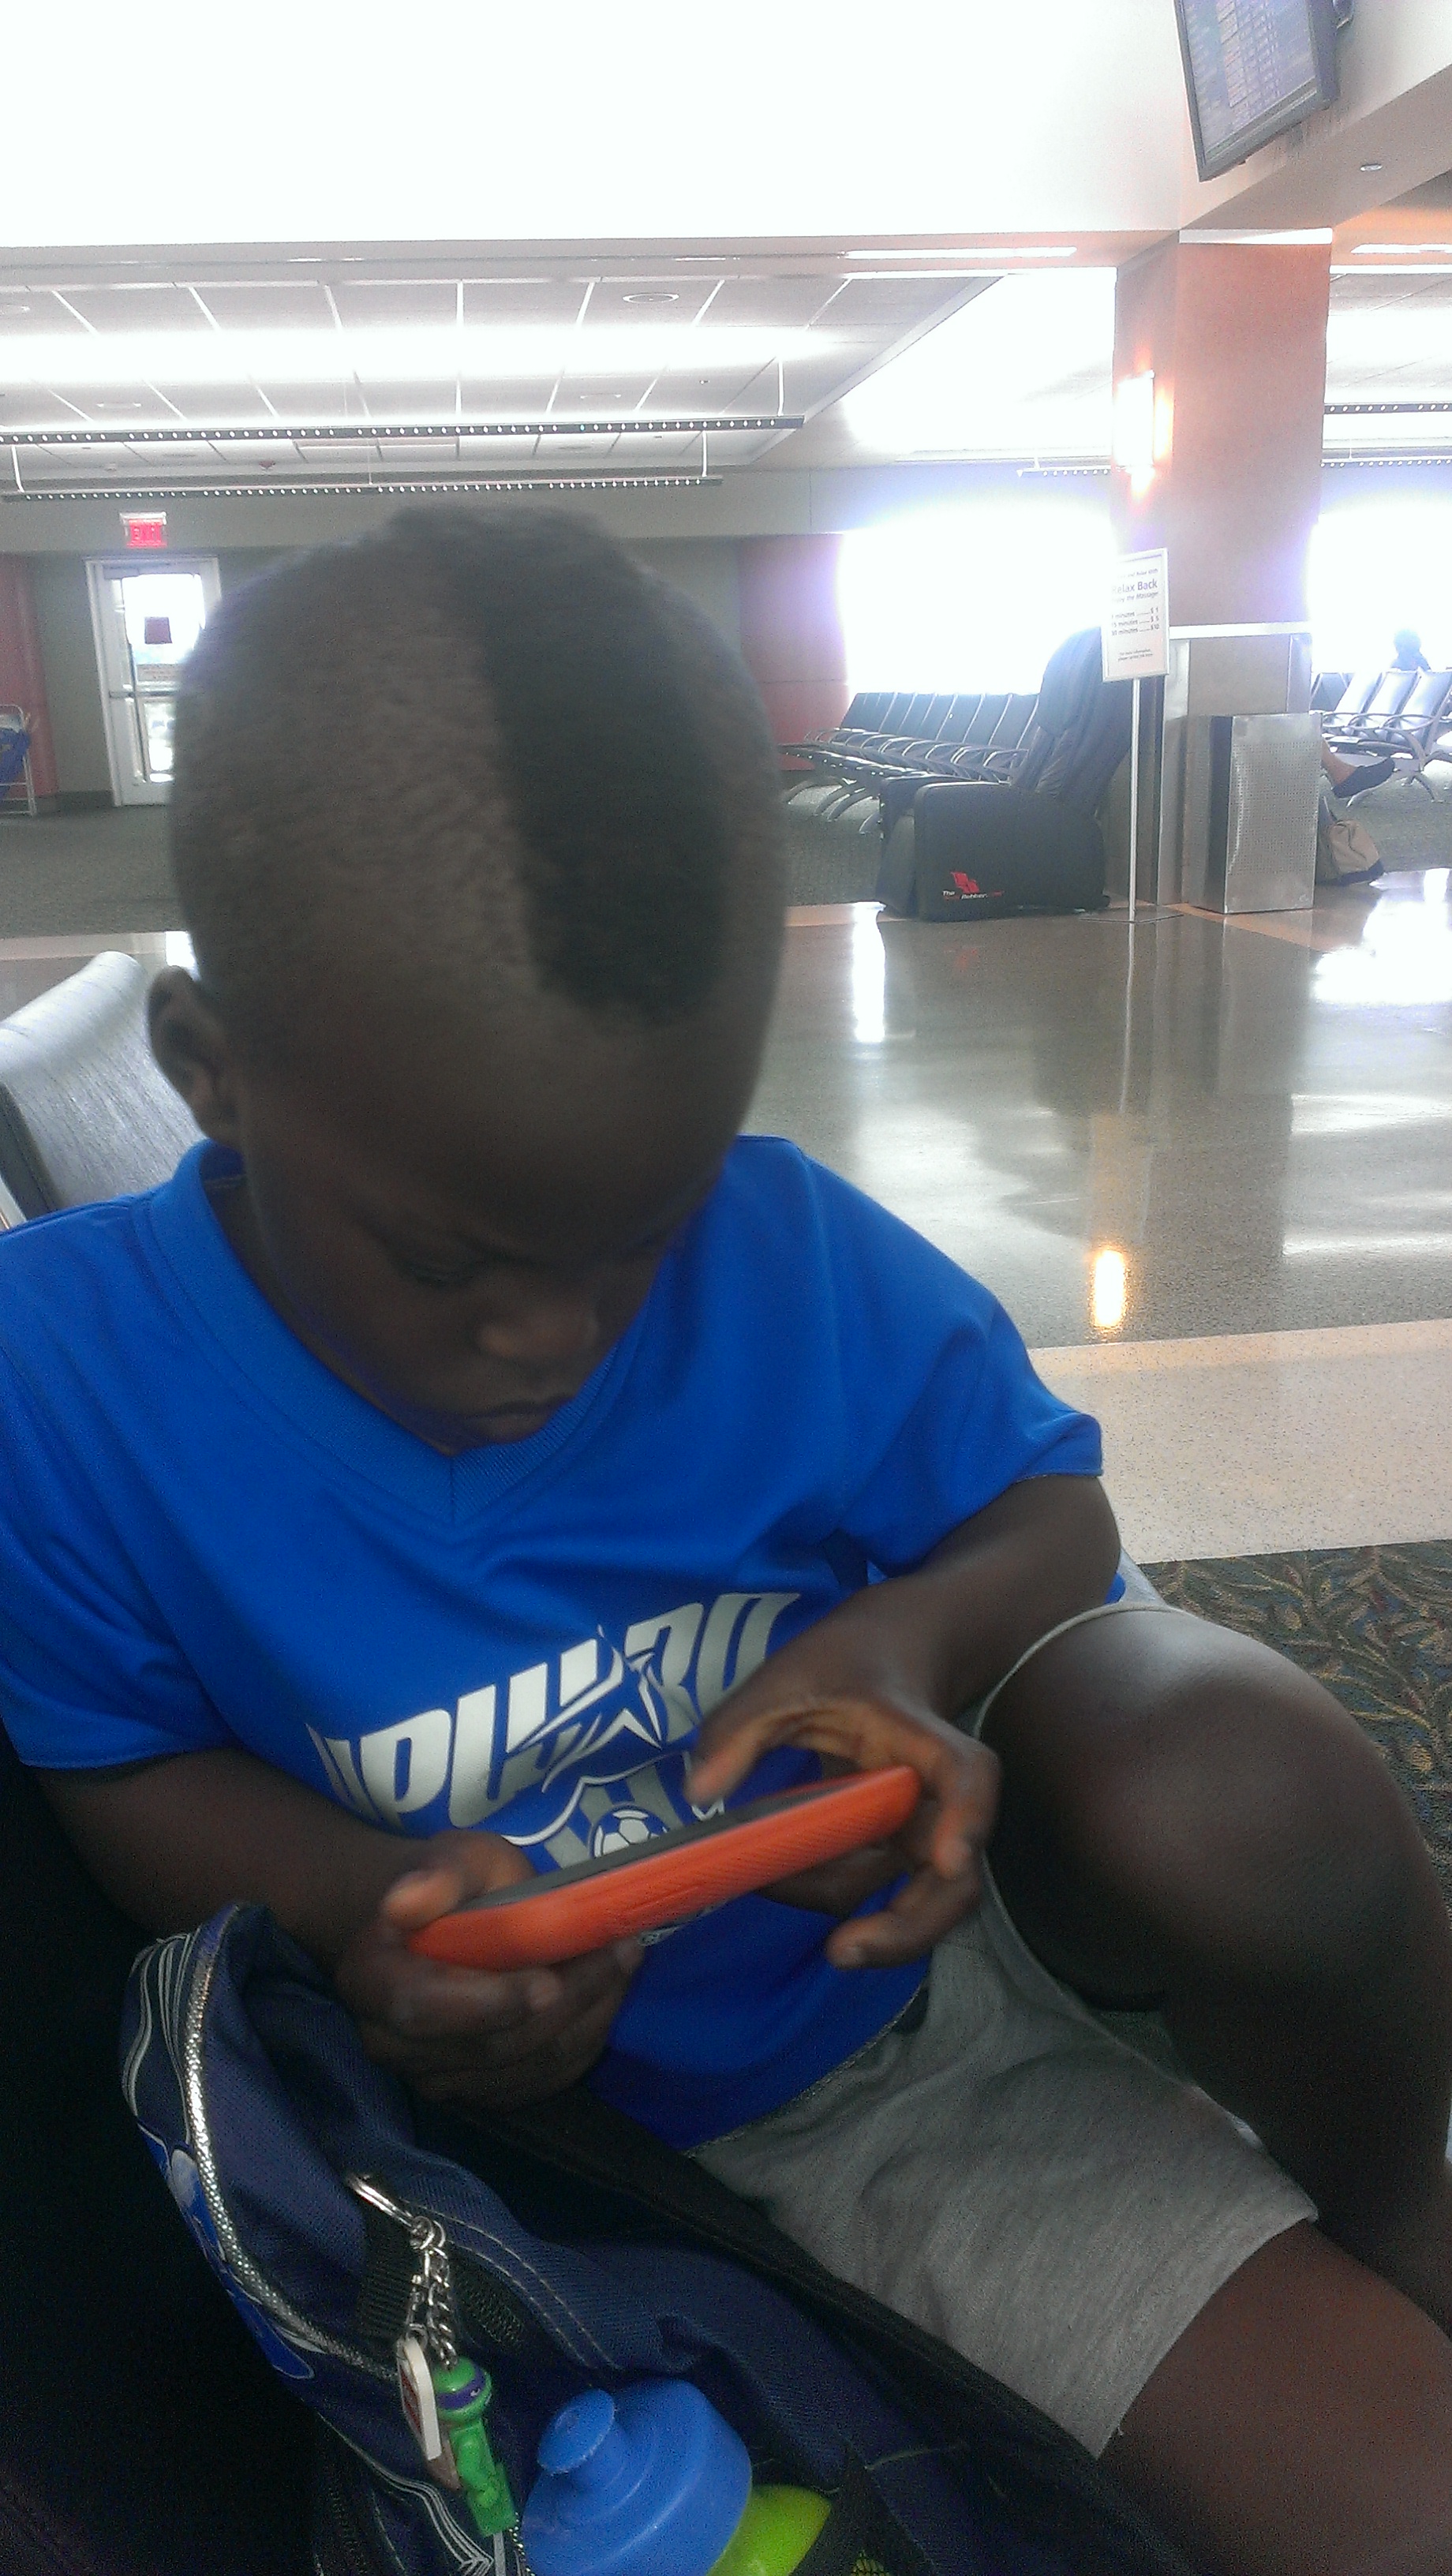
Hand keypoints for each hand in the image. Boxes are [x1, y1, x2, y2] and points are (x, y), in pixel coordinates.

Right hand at [333, 1829, 641, 2109]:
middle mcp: (393, 2044)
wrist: (436, 1929)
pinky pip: (540, 2083)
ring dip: (585, 2019)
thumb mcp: (452, 1858)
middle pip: (488, 2046)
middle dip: (564, 2002)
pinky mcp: (478, 2094)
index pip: (422, 2008)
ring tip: (623, 1961)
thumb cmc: (449, 1888)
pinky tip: (608, 1995)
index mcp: (371, 1980)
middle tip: (620, 1951)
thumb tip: (409, 1900)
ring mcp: (435, 2078)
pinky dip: (583, 2042)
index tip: (547, 1981)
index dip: (487, 2002)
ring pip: (524, 2068)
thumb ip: (439, 1874)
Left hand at [688, 1661, 999, 1972]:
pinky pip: (871, 1888)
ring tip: (770, 1884)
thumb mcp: (785, 1678)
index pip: (968, 1779)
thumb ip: (739, 1728)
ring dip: (847, 1915)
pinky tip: (779, 1875)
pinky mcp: (898, 1848)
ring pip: (913, 1901)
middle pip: (954, 1879)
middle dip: (908, 1928)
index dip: (968, 1819)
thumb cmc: (846, 1660)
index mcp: (925, 1740)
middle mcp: (939, 1797)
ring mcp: (924, 1829)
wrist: (892, 1650)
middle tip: (841, 1952)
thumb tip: (699, 1793)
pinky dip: (828, 1894)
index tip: (950, 1860)